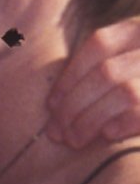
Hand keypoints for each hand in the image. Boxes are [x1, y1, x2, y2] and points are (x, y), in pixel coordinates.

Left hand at [47, 14, 139, 149]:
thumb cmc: (136, 81)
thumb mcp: (124, 63)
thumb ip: (99, 71)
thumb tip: (55, 105)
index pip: (100, 44)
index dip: (70, 76)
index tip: (52, 104)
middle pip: (106, 73)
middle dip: (73, 106)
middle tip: (56, 132)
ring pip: (124, 93)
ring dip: (91, 120)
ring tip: (75, 139)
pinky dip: (122, 125)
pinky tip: (108, 134)